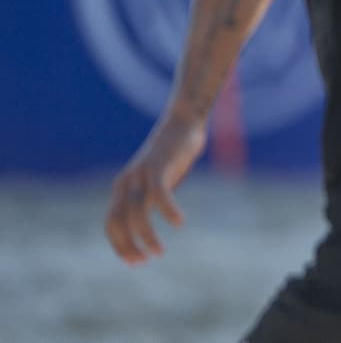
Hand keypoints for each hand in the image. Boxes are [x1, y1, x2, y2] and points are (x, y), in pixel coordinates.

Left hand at [104, 116, 206, 264]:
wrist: (183, 123)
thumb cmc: (173, 155)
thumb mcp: (159, 181)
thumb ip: (152, 198)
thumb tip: (156, 217)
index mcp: (123, 188)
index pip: (111, 224)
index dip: (119, 245)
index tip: (135, 262)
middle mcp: (127, 183)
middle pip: (117, 222)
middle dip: (126, 246)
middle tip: (143, 262)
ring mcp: (141, 175)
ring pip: (137, 213)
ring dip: (146, 236)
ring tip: (159, 252)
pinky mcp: (159, 167)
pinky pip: (160, 194)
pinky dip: (168, 211)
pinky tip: (179, 222)